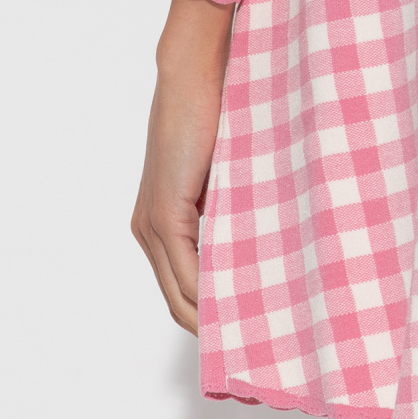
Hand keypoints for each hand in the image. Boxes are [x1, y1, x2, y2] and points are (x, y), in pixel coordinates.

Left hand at [131, 0, 234, 333]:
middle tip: (258, 344)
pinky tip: (241, 306)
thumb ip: (234, 210)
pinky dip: (210, 296)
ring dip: (214, 318)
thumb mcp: (228, 175)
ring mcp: (152, 225)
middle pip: (178, 303)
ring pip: (181, 295)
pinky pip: (186, 273)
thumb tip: (269, 244)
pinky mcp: (165, 213)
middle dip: (215, 328)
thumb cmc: (219, 113)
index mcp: (161, 223)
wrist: (195, 74)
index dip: (212, 315)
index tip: (250, 329)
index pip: (182, 289)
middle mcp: (148, 231)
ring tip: (257, 333)